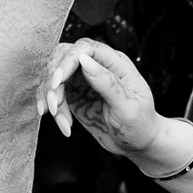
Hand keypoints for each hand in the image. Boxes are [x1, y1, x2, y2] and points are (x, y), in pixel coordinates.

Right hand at [38, 39, 180, 163]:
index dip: (67, 60)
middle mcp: (97, 66)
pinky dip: (54, 109)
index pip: (85, 47)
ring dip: (52, 99)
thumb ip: (107, 83)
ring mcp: (83, 80)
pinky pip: (55, 95)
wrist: (138, 145)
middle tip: (54, 105)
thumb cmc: (140, 124)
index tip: (57, 81)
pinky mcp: (74, 95)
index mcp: (115, 63)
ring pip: (54, 77)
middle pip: (63, 57)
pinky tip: (63, 124)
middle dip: (54, 81)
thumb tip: (85, 60)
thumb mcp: (128, 106)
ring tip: (63, 122)